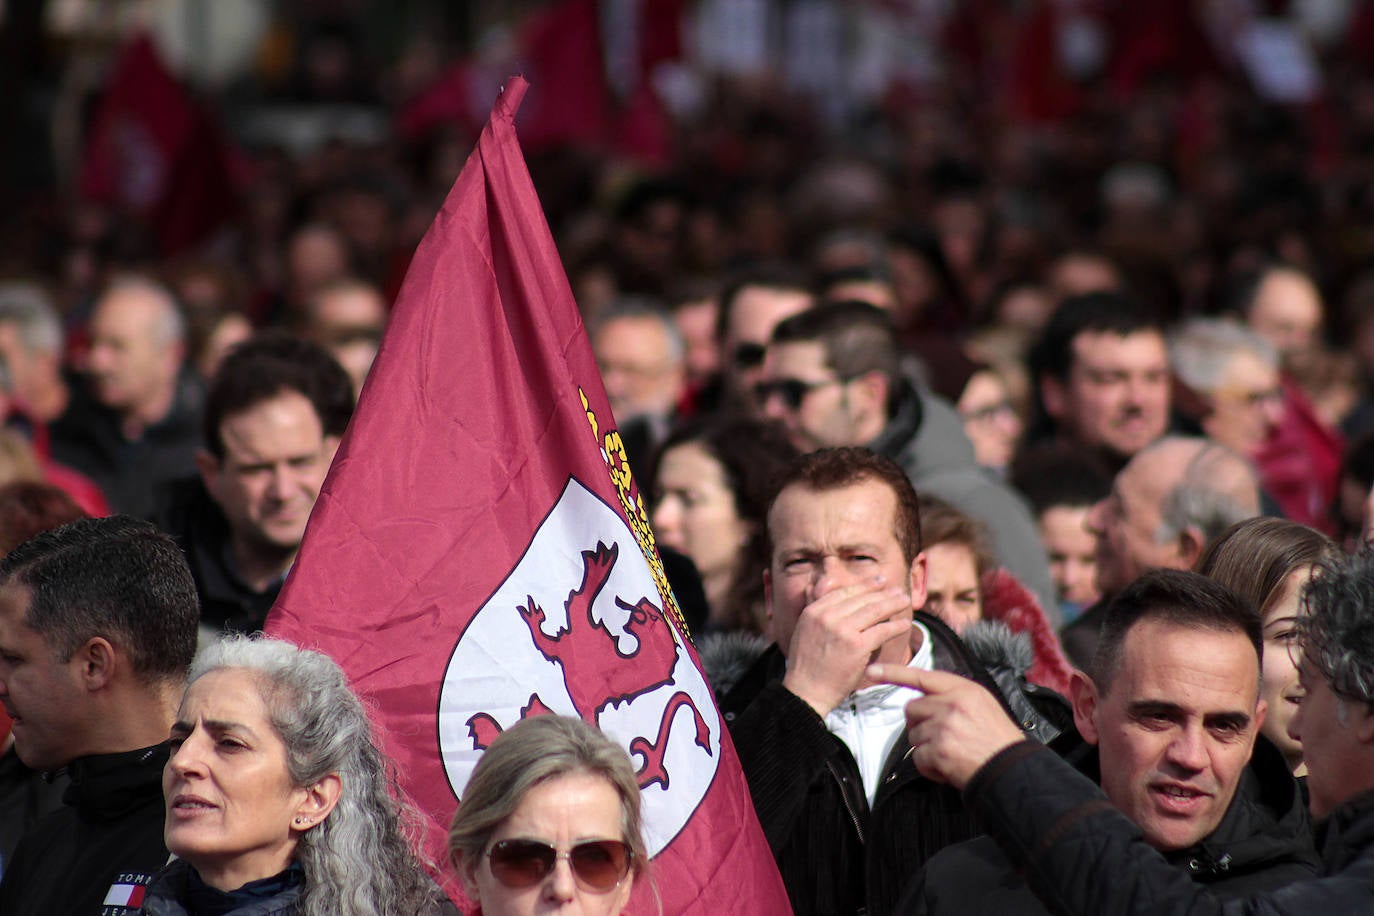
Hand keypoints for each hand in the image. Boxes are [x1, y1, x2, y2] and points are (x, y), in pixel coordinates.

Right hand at [781, 583, 913, 716]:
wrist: (805, 691)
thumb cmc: (807, 666)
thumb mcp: (804, 631)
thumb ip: (820, 615)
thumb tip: (839, 600)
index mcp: (813, 611)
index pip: (844, 592)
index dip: (865, 585)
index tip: (879, 582)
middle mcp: (826, 616)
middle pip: (861, 599)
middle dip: (882, 592)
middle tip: (896, 590)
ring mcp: (842, 630)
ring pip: (874, 611)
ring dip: (892, 604)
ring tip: (904, 601)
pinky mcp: (856, 646)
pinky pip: (881, 631)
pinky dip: (895, 626)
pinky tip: (904, 624)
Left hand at [866, 664, 1023, 789]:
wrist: (1012, 769)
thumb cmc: (998, 740)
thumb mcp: (983, 705)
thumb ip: (954, 697)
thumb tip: (926, 702)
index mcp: (964, 689)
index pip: (922, 676)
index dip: (894, 673)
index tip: (872, 672)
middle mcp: (952, 703)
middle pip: (912, 710)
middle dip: (920, 725)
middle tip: (941, 738)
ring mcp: (944, 726)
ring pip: (913, 736)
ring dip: (927, 749)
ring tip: (952, 754)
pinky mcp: (939, 749)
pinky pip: (918, 759)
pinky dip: (929, 768)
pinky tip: (948, 768)